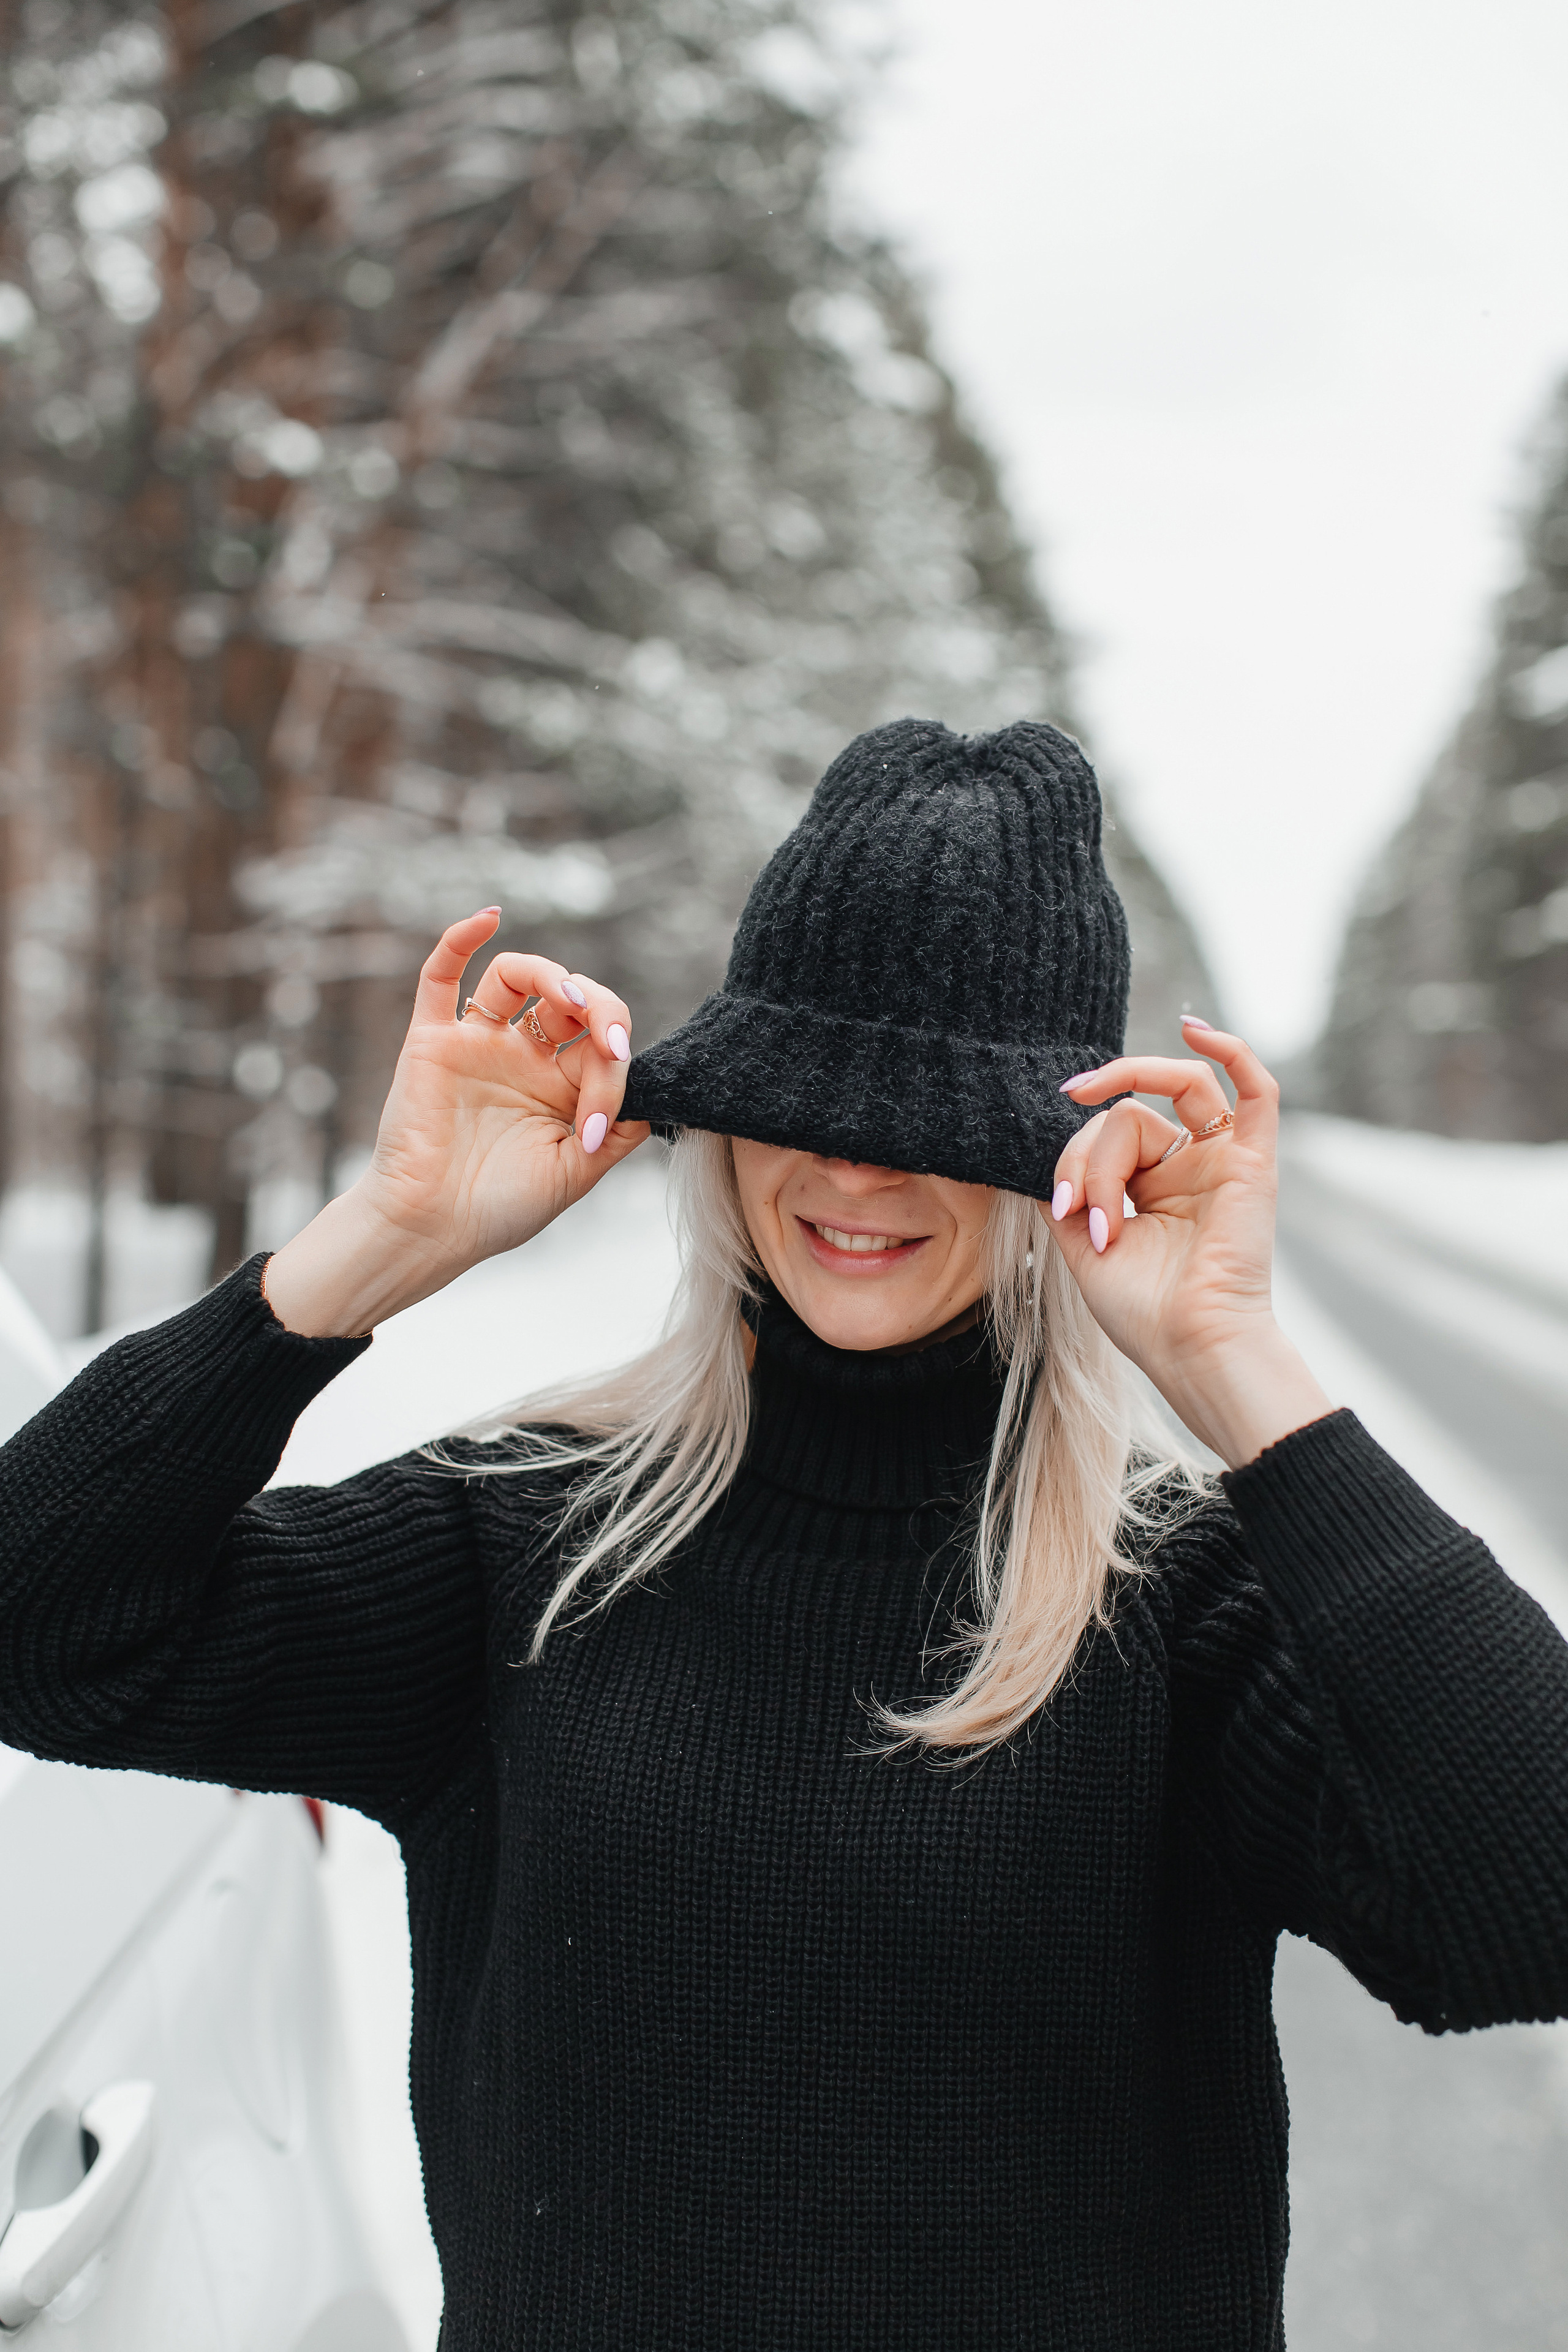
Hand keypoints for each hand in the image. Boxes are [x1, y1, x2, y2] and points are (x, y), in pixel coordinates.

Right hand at [264, 908, 649, 1335]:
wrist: (430, 1231)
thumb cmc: (500, 1210)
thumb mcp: (575, 1175)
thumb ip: (618, 1132)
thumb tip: (653, 1094)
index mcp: (562, 1086)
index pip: (603, 1045)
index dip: (616, 1069)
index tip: (600, 1125)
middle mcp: (524, 1057)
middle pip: (570, 999)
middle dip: (600, 1010)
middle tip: (609, 1044)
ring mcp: (478, 1044)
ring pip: (517, 975)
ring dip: (549, 974)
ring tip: (568, 998)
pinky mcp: (433, 1041)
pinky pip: (441, 975)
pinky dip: (461, 938)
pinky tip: (489, 917)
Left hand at [1045, 1018, 1332, 1468]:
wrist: (1190, 1347)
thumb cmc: (1142, 1309)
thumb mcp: (1080, 1240)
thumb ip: (1071, 1183)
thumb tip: (1063, 1143)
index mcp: (1150, 1186)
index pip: (1104, 1134)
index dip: (1073, 1163)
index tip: (1063, 1212)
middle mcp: (1187, 1166)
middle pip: (1129, 1115)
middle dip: (1090, 1155)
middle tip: (1078, 1203)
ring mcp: (1221, 1159)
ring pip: (1171, 1095)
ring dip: (1120, 1127)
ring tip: (1100, 1169)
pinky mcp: (1253, 1162)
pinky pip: (1255, 1088)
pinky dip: (1230, 1049)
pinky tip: (1194, 1026)